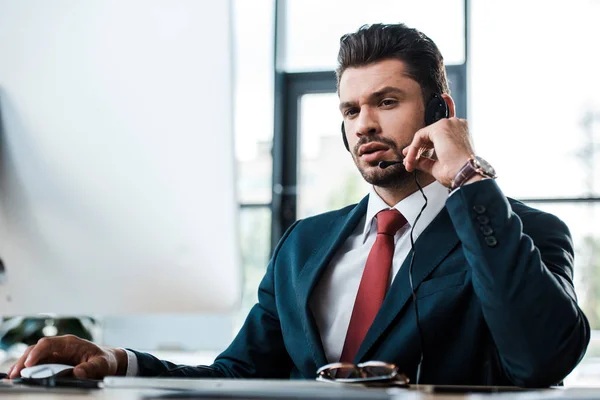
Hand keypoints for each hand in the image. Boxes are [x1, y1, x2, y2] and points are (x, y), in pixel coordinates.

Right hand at [7, 334, 126, 378]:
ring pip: (34, 356)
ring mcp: (55, 353)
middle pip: (37, 349)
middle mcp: (60, 346)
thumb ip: (92, 368)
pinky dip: (27, 369)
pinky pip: (37, 363)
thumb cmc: (104, 359)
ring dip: (22, 365)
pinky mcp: (53, 361)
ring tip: (12, 376)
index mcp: (71, 343)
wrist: (107, 360)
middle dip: (24, 360)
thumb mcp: (102, 364)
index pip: (49, 343)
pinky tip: (19, 375)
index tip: (29, 364)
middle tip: (15, 373)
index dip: (38, 353)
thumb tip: (78, 372)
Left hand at [402, 118, 475, 187]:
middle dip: (416, 149)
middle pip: (429, 136)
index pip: (437, 138)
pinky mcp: (440, 127)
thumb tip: (414, 160)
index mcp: (460, 133)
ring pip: (423, 136)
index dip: (423, 149)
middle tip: (408, 161)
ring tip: (409, 163)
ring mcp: (449, 124)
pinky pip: (420, 136)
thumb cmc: (457, 171)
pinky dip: (413, 148)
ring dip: (413, 150)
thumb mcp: (438, 165)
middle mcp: (456, 125)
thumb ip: (425, 160)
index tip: (414, 159)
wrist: (464, 174)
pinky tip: (411, 159)